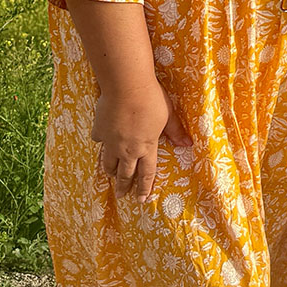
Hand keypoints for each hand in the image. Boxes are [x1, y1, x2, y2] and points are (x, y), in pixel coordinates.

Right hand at [91, 80, 190, 201]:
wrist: (126, 86)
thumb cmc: (151, 98)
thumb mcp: (168, 114)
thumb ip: (175, 131)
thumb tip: (187, 144)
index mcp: (146, 147)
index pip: (146, 173)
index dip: (144, 187)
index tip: (141, 200)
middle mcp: (127, 149)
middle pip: (125, 173)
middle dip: (124, 186)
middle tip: (122, 196)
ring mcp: (111, 141)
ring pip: (109, 162)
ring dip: (111, 170)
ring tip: (112, 175)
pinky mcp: (99, 130)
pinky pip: (99, 141)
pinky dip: (101, 143)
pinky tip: (102, 140)